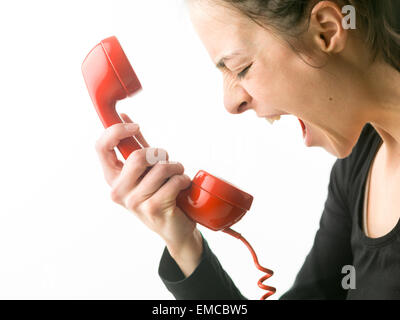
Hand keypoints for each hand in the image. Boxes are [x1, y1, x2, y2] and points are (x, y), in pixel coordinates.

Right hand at [95, 113, 200, 255]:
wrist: (174, 227)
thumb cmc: (159, 193)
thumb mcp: (145, 168)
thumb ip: (135, 144)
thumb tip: (123, 116)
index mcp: (112, 177)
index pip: (101, 147)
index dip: (117, 131)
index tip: (136, 126)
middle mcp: (118, 191)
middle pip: (137, 156)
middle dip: (161, 154)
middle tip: (168, 162)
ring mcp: (134, 202)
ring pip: (160, 168)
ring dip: (176, 167)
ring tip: (179, 175)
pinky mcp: (153, 209)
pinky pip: (173, 182)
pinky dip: (183, 179)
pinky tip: (183, 187)